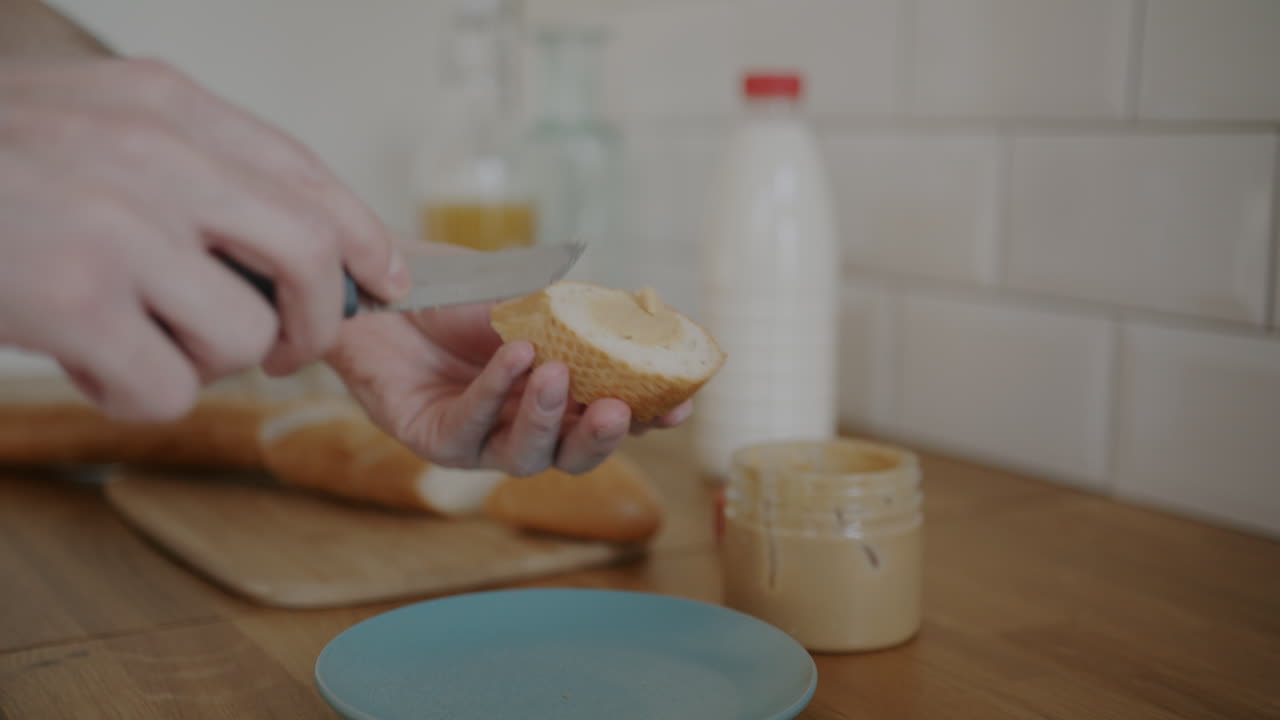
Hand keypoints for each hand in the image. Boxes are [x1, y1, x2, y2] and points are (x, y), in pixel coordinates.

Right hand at [0, 58, 408, 420]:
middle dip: (315, 321)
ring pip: (241, 335)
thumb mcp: (96, 118)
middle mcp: (152, 155)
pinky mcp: (70, 300)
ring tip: (144, 342)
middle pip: (307, 256)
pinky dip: (140, 395)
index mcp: (165, 104)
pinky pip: (166, 387)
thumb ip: (193, 162)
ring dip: (207, 362)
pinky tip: (94, 364)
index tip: (386, 280)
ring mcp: (113, 227)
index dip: (365, 238)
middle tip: (285, 348)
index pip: (307, 175)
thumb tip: (299, 244)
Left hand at [325, 289, 692, 476]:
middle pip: (572, 456)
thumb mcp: (527, 296)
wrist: (381, 284)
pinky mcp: (433, 438)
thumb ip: (577, 314)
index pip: (610, 418)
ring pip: (525, 455)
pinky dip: (496, 391)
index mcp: (554, 397)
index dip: (649, 417)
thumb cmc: (454, 291)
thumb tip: (642, 311)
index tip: (682, 404)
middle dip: (601, 437)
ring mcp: (478, 439)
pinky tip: (513, 355)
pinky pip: (472, 425)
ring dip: (548, 418)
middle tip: (621, 410)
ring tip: (557, 375)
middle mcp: (520, 426)